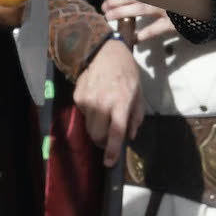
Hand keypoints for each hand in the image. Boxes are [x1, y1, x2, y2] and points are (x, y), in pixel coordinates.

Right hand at [73, 38, 144, 164]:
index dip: (112, 151)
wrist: (105, 52)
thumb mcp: (138, 94)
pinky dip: (91, 115)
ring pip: (89, 127)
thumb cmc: (127, 73)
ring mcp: (87, 100)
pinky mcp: (77, 96)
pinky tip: (97, 102)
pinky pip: (83, 115)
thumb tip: (130, 136)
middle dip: (103, 142)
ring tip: (105, 115)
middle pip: (97, 135)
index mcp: (121, 102)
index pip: (115, 132)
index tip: (109, 163)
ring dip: (97, 128)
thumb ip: (136, 117)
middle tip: (110, 139)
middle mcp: (102, 102)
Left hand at [101, 0, 177, 44]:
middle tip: (103, 7)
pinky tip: (134, 39)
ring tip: (108, 18)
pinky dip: (145, 34)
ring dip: (123, 13)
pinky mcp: (175, 22)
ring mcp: (167, 8)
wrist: (213, 2)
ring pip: (140, 9)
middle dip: (115, 0)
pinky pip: (157, 29)